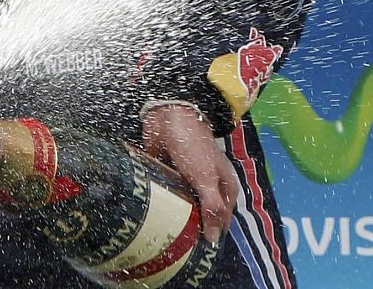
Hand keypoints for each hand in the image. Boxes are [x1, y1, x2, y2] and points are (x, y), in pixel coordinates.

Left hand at [142, 104, 235, 241]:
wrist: (170, 115)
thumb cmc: (194, 145)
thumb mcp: (207, 179)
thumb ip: (212, 209)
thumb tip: (213, 241)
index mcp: (223, 187)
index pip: (220, 221)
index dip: (210, 236)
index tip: (196, 257)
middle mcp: (207, 186)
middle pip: (200, 215)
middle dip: (189, 229)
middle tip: (174, 250)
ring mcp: (186, 180)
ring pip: (180, 206)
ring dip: (172, 217)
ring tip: (158, 238)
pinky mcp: (168, 174)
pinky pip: (164, 194)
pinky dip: (158, 203)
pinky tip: (148, 217)